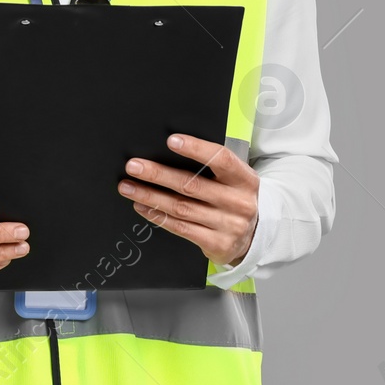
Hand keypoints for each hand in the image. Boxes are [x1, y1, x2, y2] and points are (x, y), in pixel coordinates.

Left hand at [117, 133, 259, 268]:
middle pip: (192, 185)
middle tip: (134, 166)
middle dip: (158, 174)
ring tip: (128, 186)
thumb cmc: (235, 198)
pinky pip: (180, 228)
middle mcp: (239, 203)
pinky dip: (157, 216)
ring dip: (150, 196)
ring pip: (181, 208)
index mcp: (245, 179)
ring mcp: (228, 225)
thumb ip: (211, 168)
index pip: (221, 159)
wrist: (255, 235)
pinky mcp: (217, 244)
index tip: (171, 140)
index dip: (196, 149)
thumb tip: (169, 151)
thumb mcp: (234, 180)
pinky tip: (142, 206)